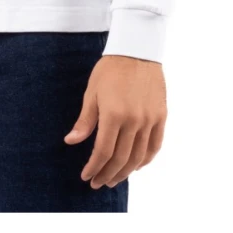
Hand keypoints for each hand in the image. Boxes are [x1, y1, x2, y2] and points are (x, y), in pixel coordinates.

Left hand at [64, 55, 166, 188]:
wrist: (137, 49)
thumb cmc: (110, 69)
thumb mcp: (92, 92)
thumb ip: (85, 121)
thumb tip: (71, 142)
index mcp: (114, 114)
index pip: (103, 152)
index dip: (94, 167)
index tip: (87, 176)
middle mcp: (134, 120)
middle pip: (121, 159)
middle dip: (107, 174)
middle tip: (98, 183)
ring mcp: (150, 119)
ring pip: (138, 157)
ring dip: (126, 172)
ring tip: (115, 179)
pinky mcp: (161, 116)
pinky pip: (155, 145)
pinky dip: (146, 160)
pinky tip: (136, 166)